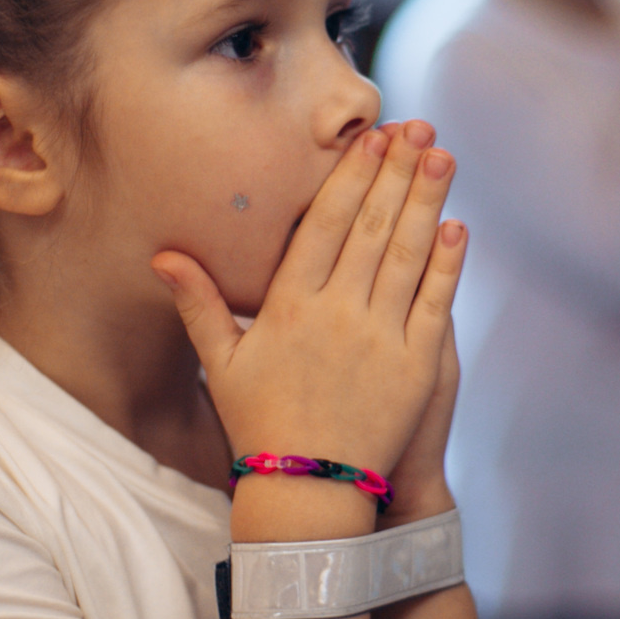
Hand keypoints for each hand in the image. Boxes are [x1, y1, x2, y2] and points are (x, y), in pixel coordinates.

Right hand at [153, 122, 464, 491]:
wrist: (309, 490)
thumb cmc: (259, 424)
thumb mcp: (220, 363)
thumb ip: (198, 304)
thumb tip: (162, 255)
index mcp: (289, 306)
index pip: (324, 225)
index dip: (349, 178)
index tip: (368, 139)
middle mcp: (336, 314)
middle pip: (371, 227)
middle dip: (396, 172)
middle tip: (417, 128)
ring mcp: (380, 337)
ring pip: (408, 254)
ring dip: (427, 201)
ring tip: (442, 156)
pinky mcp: (417, 365)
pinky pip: (436, 301)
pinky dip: (447, 262)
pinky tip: (457, 226)